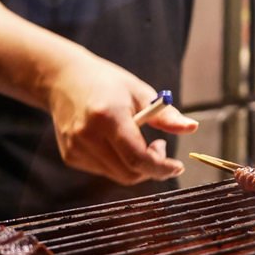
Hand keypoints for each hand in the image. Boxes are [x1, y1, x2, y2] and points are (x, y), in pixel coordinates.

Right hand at [46, 51, 197, 184]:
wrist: (63, 79)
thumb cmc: (108, 83)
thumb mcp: (140, 92)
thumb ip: (166, 115)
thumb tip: (192, 128)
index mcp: (108, 116)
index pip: (137, 157)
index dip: (161, 168)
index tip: (177, 165)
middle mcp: (87, 135)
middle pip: (129, 173)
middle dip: (152, 168)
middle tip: (159, 146)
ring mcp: (76, 148)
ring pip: (117, 175)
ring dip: (135, 165)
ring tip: (136, 139)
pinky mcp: (70, 156)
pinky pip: (104, 170)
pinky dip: (118, 162)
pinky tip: (114, 141)